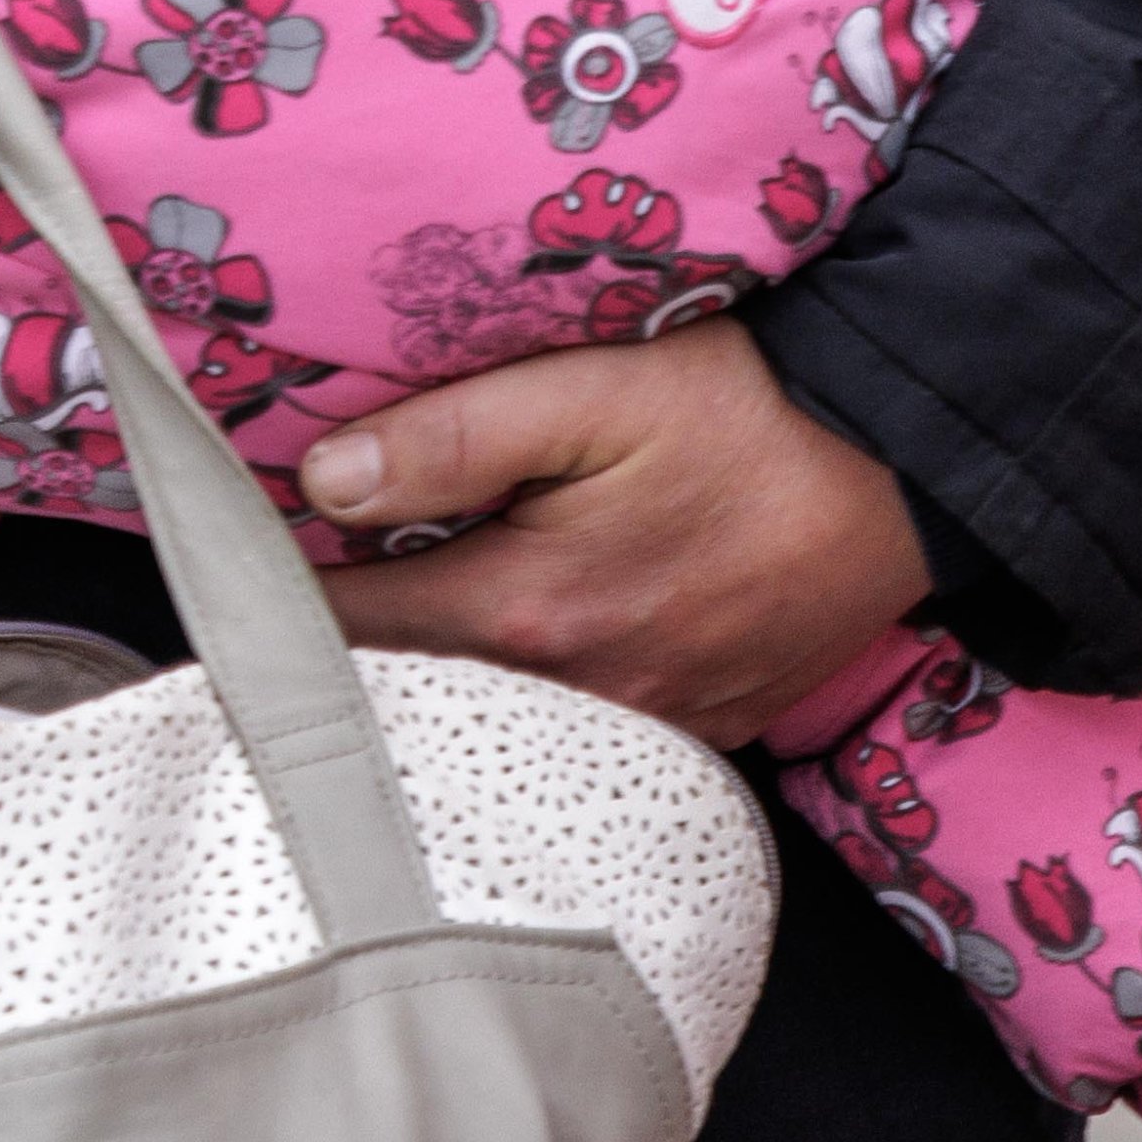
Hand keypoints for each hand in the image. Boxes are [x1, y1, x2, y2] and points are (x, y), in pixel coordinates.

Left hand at [294, 313, 937, 744]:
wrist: (913, 471)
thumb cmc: (755, 415)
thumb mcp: (599, 389)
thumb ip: (453, 437)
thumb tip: (321, 484)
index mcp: (527, 611)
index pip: (346, 632)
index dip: (272, 602)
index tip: (229, 578)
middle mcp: (576, 698)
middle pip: (409, 703)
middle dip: (343, 666)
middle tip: (284, 620)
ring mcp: (643, 732)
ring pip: (491, 737)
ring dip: (435, 701)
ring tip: (388, 649)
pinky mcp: (698, 737)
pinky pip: (578, 751)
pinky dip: (530, 719)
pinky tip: (518, 672)